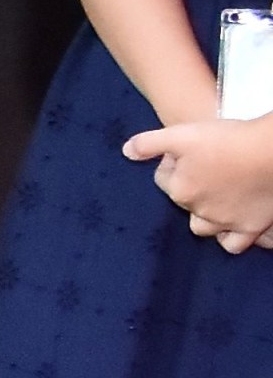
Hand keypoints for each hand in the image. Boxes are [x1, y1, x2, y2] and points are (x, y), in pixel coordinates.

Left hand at [125, 114, 272, 251]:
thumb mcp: (182, 134)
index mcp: (179, 190)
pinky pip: (233, 243)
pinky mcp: (251, 228)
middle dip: (188, 186)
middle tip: (205, 168)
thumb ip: (149, 143)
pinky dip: (230, 237)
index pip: (164, 179)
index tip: (188, 150)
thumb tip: (127, 152)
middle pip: (184, 201)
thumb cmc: (229, 140)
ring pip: (204, 227)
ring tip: (213, 199)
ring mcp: (225, 222)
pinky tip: (232, 225)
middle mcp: (199, 211)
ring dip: (203, 216)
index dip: (172, 162)